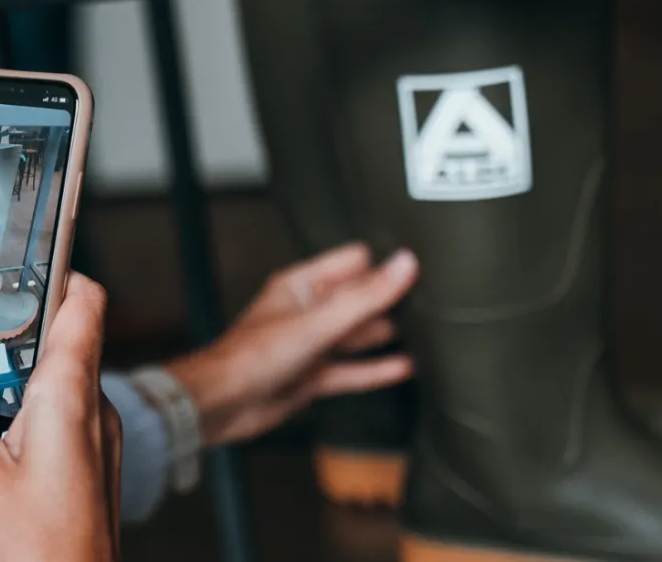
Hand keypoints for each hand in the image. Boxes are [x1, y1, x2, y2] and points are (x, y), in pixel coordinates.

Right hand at [0, 273, 122, 561]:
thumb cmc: (34, 557)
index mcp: (71, 398)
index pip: (82, 305)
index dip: (54, 271)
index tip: (19, 249)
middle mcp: (81, 416)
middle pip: (30, 355)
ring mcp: (71, 452)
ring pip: (8, 405)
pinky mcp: (57, 486)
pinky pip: (5, 450)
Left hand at [164, 243, 416, 447]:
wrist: (223, 404)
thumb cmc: (253, 356)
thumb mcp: (317, 322)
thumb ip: (364, 297)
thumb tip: (405, 264)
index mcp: (302, 285)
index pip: (353, 262)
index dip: (384, 261)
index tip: (424, 258)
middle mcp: (308, 311)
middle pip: (360, 299)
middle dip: (392, 298)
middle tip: (439, 296)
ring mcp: (312, 345)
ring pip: (358, 335)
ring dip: (388, 333)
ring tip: (433, 329)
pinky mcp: (313, 377)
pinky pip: (353, 370)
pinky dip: (377, 369)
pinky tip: (407, 367)